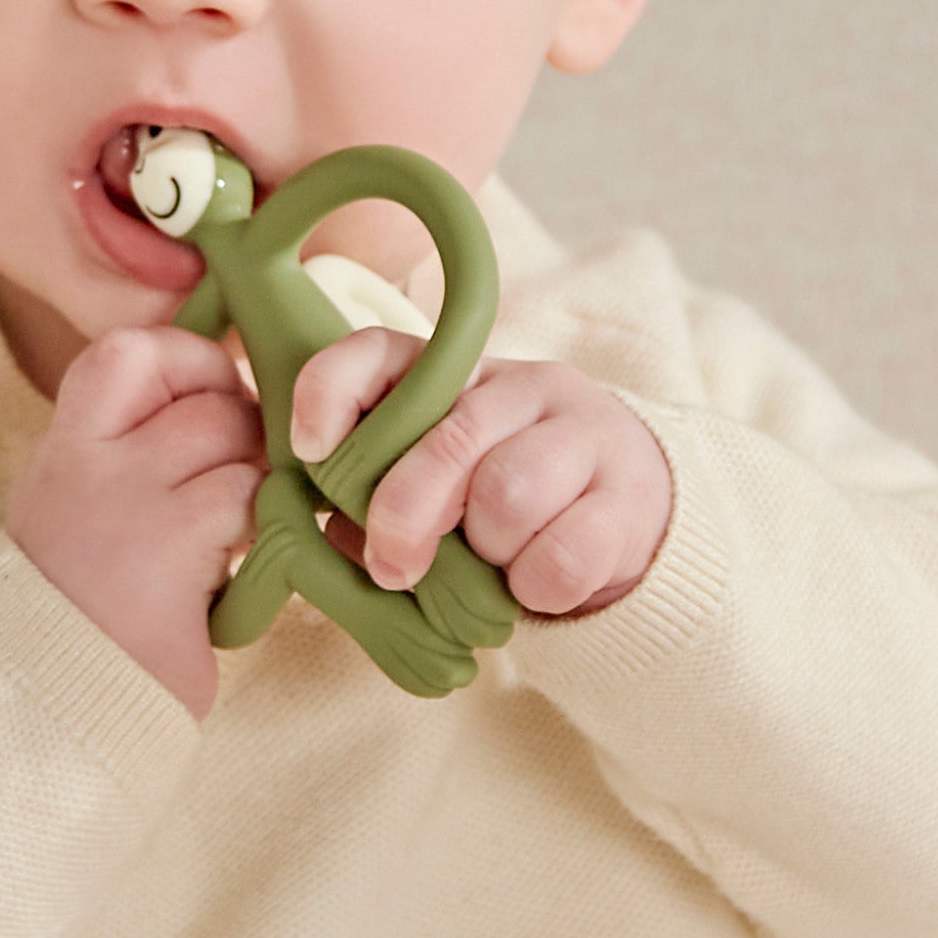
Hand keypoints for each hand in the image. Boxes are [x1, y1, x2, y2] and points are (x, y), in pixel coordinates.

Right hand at [7, 326, 265, 718]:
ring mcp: (127, 502)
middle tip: (238, 477)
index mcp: (63, 447)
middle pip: (203, 394)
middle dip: (243, 427)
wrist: (48, 708)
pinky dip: (261, 524)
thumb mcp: (75, 510)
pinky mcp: (171, 550)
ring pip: (234, 439)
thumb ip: (124, 453)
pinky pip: (245, 497)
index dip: (187, 360)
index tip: (211, 399)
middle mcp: (87, 461)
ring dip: (255, 479)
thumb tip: (214, 397)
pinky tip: (240, 564)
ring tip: (234, 528)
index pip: (125, 352)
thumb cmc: (80, 611)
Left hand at [291, 330, 673, 617]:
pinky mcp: (626, 496)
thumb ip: (375, 496)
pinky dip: (534, 587)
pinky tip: (532, 585)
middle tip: (391, 567)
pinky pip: (564, 553)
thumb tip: (327, 534)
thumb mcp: (434, 482)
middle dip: (405, 512)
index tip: (310, 450)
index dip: (332, 392)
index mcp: (452, 374)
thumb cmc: (497, 497)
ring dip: (483, 551)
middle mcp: (517, 387)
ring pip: (508, 492)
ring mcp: (579, 434)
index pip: (379, 350)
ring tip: (490, 563)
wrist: (627, 507)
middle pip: (449, 437)